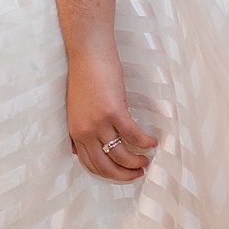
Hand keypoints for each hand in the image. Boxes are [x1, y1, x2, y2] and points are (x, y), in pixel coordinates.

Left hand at [66, 48, 156, 181]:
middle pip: (106, 166)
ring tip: (147, 160)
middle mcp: (85, 131)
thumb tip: (76, 151)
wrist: (87, 54)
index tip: (122, 173)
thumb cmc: (84, 78)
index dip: (109, 174)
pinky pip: (134, 136)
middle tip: (138, 173)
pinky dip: (146, 142)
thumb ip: (79, 129)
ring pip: (121, 155)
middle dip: (124, 174)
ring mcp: (99, 122)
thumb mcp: (75, 109)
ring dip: (137, 162)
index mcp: (75, 132)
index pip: (90, 164)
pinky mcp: (114, 112)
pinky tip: (153, 141)